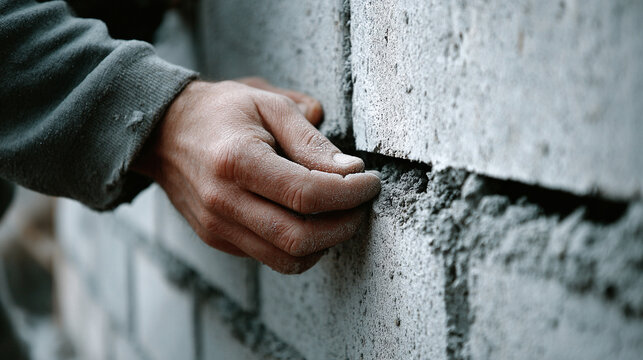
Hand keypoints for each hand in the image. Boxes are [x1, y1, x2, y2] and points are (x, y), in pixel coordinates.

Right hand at [133, 79, 379, 273]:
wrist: (164, 133)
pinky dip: (301, 246)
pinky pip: (270, 257)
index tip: (370, 182)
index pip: (307, 194)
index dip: (349, 193)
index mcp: (237, 161)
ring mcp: (218, 226)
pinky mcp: (218, 240)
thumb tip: (350, 170)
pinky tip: (311, 220)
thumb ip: (310, 139)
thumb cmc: (221, 111)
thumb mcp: (268, 104)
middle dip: (344, 226)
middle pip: (299, 239)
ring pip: (287, 259)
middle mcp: (223, 202)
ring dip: (326, 243)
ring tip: (341, 215)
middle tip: (361, 204)